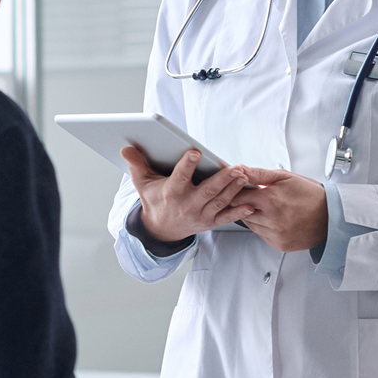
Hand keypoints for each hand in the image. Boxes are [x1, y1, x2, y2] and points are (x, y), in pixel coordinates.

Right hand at [122, 146, 254, 242]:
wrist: (160, 230)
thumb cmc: (154, 201)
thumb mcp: (143, 184)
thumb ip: (136, 164)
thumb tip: (126, 147)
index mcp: (171, 194)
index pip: (180, 178)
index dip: (187, 165)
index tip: (196, 152)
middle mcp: (187, 206)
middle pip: (207, 191)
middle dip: (222, 179)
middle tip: (235, 167)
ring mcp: (200, 216)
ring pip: (219, 202)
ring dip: (233, 190)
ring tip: (244, 175)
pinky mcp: (209, 223)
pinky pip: (226, 218)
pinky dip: (239, 213)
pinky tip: (251, 205)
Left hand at [231, 166, 327, 251]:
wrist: (331, 216)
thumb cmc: (311, 195)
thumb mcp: (286, 177)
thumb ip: (260, 174)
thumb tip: (240, 169)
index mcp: (271, 200)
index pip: (238, 198)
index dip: (237, 192)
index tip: (242, 189)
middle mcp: (271, 220)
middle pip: (241, 212)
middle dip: (245, 203)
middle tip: (258, 197)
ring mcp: (275, 234)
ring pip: (250, 224)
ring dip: (253, 215)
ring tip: (269, 207)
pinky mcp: (278, 244)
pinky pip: (261, 235)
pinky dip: (263, 226)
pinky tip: (275, 218)